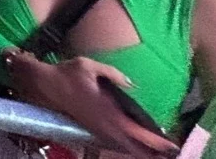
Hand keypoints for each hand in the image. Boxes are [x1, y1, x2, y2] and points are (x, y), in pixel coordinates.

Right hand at [18, 57, 176, 158]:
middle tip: (169, 153)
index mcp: (106, 110)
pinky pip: (113, 141)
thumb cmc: (67, 73)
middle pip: (132, 144)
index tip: (169, 144)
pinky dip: (127, 146)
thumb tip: (132, 84)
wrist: (45, 84)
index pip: (134, 130)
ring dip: (140, 150)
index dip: (153, 139)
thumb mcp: (89, 65)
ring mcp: (97, 127)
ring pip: (123, 145)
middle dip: (151, 150)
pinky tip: (135, 146)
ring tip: (157, 153)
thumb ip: (113, 74)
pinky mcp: (91, 128)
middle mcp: (103, 123)